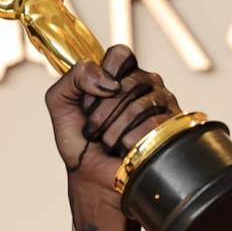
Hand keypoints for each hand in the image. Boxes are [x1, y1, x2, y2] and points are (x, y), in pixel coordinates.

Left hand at [44, 43, 183, 199]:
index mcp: (119, 73)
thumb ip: (73, 77)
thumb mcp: (60, 102)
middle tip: (94, 129)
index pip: (120, 54)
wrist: (92, 176)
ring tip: (108, 142)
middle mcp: (144, 83)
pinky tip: (125, 149)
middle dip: (103, 112)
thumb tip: (109, 81)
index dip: (104, 74)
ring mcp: (162, 103)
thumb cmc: (79, 139)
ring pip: (140, 106)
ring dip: (114, 131)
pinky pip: (153, 126)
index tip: (93, 96)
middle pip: (128, 82)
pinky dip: (129, 142)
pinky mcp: (171, 126)